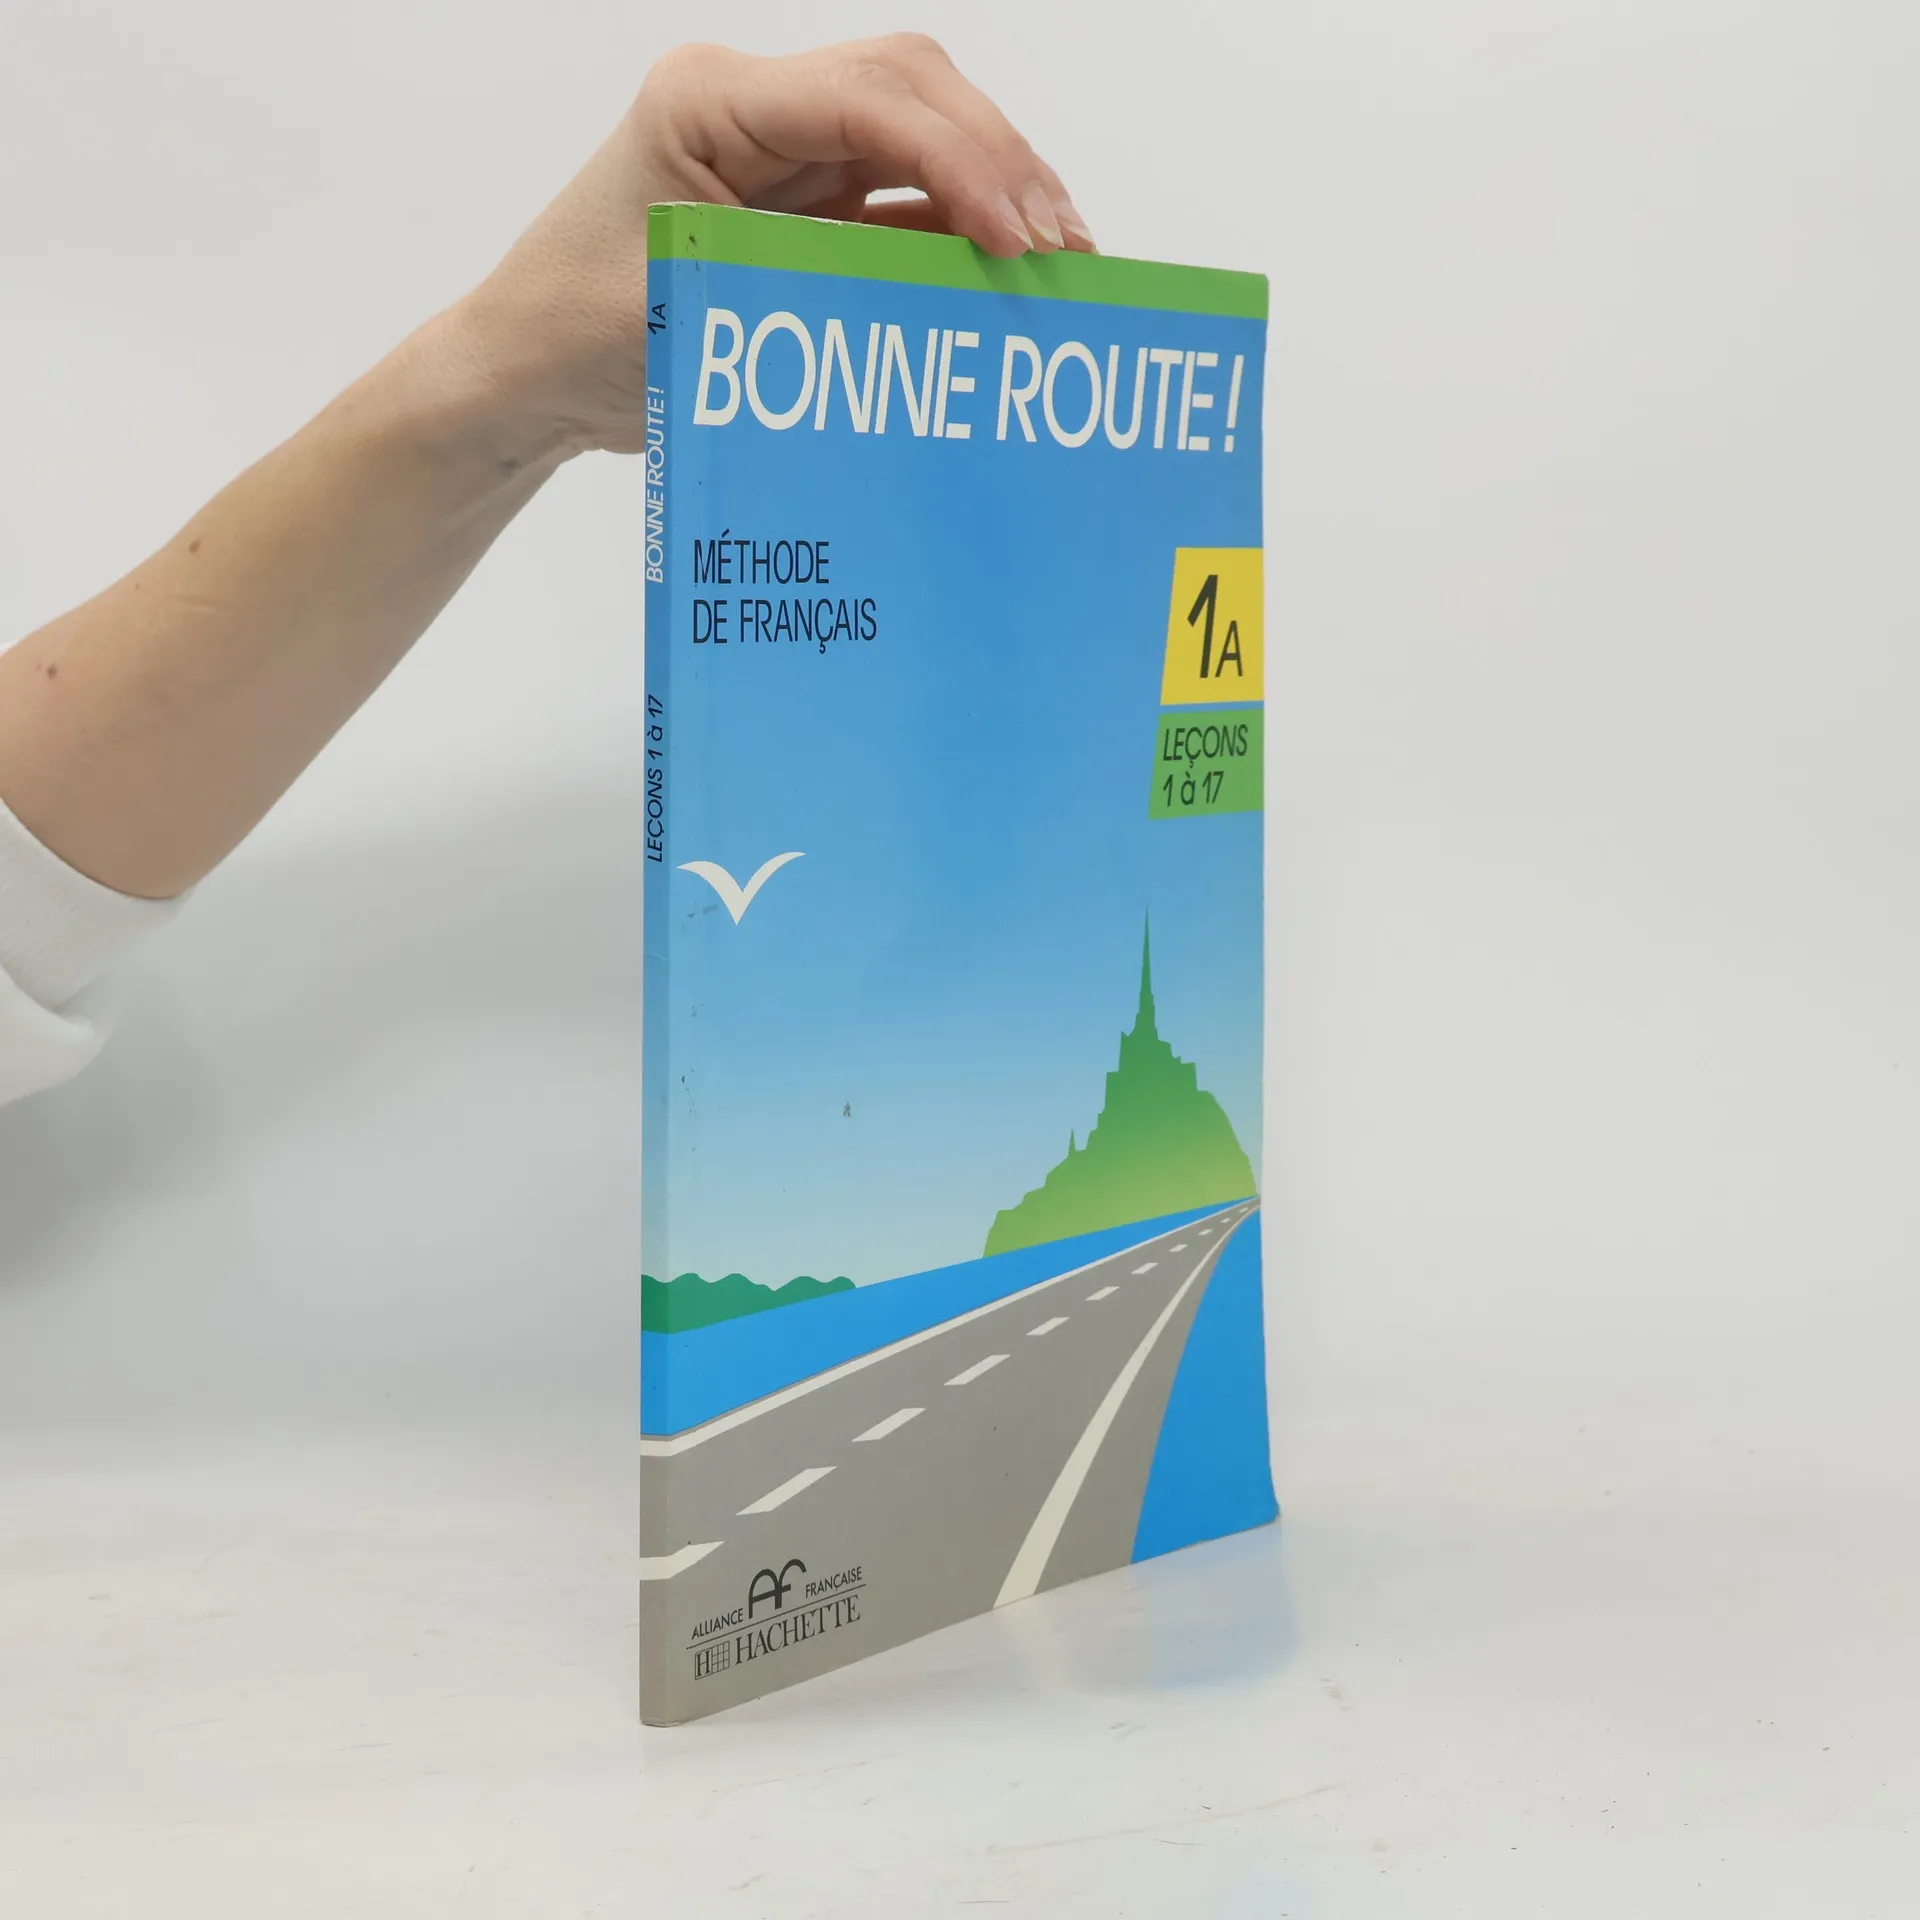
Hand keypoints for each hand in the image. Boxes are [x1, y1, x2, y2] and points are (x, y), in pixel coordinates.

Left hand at [449, 36, 1094, 459]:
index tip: (1015, 237)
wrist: (526, 374)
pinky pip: (901, 194)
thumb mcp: (693, 308)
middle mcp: (755, 106)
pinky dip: (959, 226)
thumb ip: (815, 286)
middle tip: (1060, 244)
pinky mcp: (801, 200)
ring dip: (994, 187)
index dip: (960, 159)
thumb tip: (950, 300)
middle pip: (911, 90)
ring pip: (920, 133)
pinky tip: (1006, 269)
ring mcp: (782, 149)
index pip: (868, 99)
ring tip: (1058, 253)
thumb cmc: (573, 335)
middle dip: (998, 159)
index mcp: (711, 100)